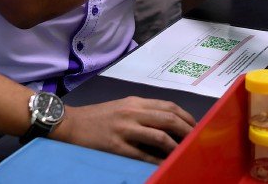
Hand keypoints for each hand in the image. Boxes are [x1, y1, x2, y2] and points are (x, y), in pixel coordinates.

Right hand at [51, 96, 196, 163]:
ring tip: (185, 153)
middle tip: (197, 140)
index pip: (168, 106)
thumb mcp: (122, 107)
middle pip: (169, 119)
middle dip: (187, 130)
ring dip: (176, 146)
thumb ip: (143, 113)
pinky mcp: (117, 146)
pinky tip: (165, 164)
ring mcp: (125, 130)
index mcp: (135, 103)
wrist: (70, 124)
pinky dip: (157, 160)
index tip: (196, 126)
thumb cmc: (97, 117)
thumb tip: (168, 124)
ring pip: (159, 136)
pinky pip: (142, 154)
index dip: (186, 117)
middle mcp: (132, 113)